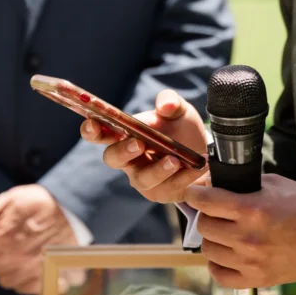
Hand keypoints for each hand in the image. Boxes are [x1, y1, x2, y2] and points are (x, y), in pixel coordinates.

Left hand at [0, 185, 77, 294]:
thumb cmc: (42, 202)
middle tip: (9, 243)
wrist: (76, 211)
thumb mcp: (12, 197)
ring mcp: (29, 273)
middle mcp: (13, 260)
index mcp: (1, 239)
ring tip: (22, 254)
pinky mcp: (44, 279)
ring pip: (6, 281)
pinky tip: (32, 266)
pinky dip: (25, 281)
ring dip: (9, 270)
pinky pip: (25, 289)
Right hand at [81, 89, 208, 203]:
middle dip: (123, 151)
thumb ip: (171, 102)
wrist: (204, 153)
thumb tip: (165, 104)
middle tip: (139, 143)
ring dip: (157, 169)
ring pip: (142, 179)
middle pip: (113, 159)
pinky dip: (182, 177)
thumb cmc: (182, 130)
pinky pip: (168, 188)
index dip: (92, 130)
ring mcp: (144, 178)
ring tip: (175, 159)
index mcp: (126, 135)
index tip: (93, 123)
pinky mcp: (162, 192)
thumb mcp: (179, 110)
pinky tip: (194, 167)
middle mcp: (129, 159)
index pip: (101, 133)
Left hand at [185, 174, 295, 288]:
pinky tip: (227, 254)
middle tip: (215, 210)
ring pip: (208, 249)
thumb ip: (244, 184)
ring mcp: (250, 261)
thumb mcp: (275, 184)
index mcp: (252, 209)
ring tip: (224, 232)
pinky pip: (219, 274)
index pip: (205, 201)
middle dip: (206, 214)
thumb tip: (216, 183)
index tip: (195, 192)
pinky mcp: (256, 279)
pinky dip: (218, 263)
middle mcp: (247, 237)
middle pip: (204, 225)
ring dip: (213, 238)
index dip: (195, 193)